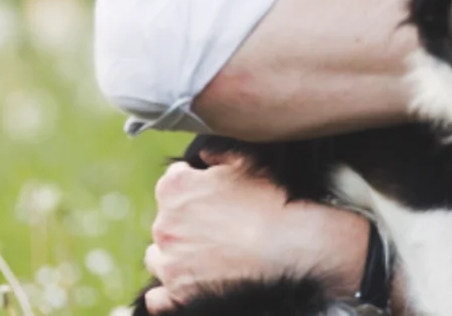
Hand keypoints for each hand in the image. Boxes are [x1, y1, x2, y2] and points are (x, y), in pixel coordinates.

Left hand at [142, 154, 367, 312]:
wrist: (291, 248)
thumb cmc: (272, 203)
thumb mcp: (248, 164)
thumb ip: (218, 155)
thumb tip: (204, 156)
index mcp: (175, 187)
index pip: (175, 180)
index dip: (197, 186)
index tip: (214, 196)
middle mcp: (164, 224)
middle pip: (167, 219)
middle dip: (186, 220)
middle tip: (219, 226)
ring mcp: (170, 260)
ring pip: (159, 255)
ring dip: (176, 253)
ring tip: (206, 255)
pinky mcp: (179, 292)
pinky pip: (159, 296)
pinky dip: (166, 293)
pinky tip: (185, 283)